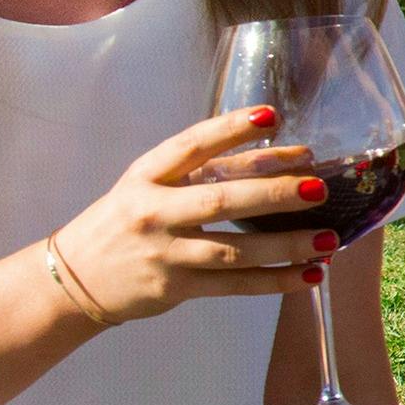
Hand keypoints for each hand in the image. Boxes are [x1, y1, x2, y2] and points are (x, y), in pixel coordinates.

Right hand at [47, 104, 343, 323]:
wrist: (74, 278)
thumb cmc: (127, 221)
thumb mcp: (148, 185)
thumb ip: (200, 171)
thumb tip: (280, 158)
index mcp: (146, 175)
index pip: (191, 145)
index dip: (230, 129)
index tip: (272, 116)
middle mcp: (154, 211)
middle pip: (220, 200)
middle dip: (273, 193)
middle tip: (319, 187)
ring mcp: (164, 252)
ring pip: (234, 250)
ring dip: (286, 245)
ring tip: (330, 238)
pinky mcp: (175, 287)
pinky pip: (234, 285)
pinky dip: (275, 281)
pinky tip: (309, 274)